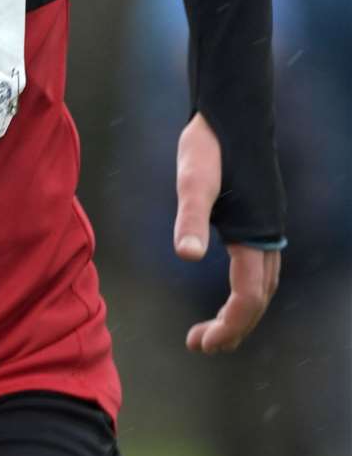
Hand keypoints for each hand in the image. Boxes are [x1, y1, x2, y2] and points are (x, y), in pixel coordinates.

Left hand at [173, 111, 280, 353]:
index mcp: (254, 233)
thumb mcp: (194, 179)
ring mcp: (268, 225)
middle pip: (259, 297)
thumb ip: (190, 217)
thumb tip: (187, 256)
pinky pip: (260, 265)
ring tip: (213, 328)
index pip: (248, 296)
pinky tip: (225, 282)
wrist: (232, 109)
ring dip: (242, 310)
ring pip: (263, 283)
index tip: (200, 344)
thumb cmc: (211, 142)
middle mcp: (268, 235)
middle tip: (200, 345)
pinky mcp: (261, 214)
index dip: (228, 325)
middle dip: (233, 327)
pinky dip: (247, 287)